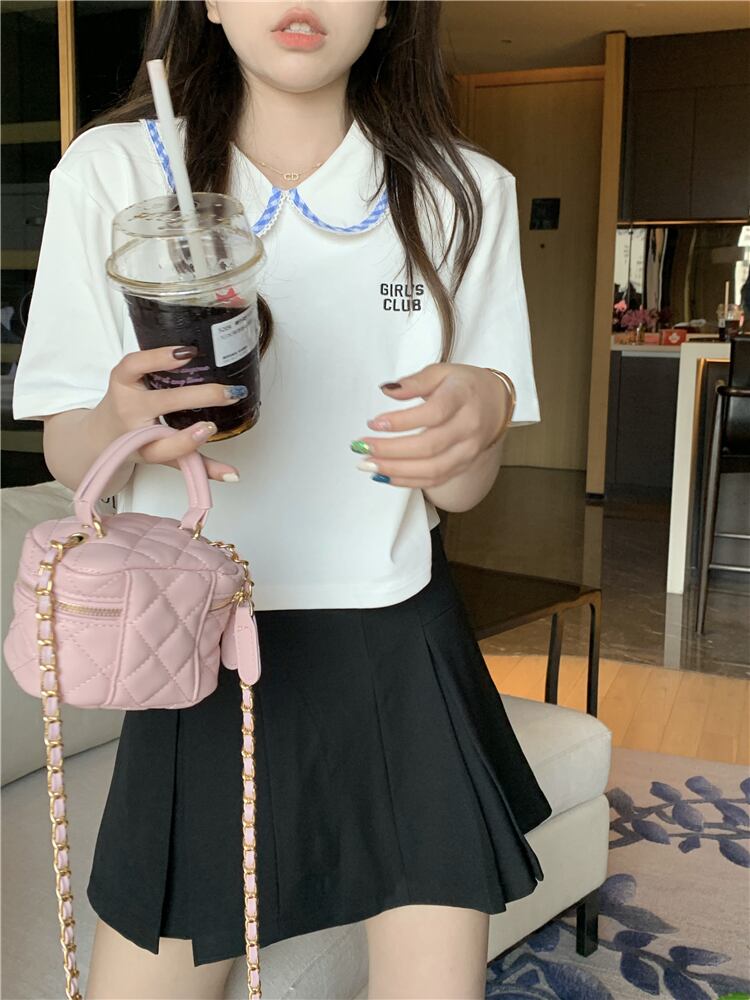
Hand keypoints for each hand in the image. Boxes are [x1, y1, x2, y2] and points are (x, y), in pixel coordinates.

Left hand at [98, 346, 245, 481]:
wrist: (103, 432)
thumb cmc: (140, 442)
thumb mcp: (168, 457)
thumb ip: (201, 466)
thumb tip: (234, 475)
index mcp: (144, 445)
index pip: (166, 447)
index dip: (187, 439)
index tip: (209, 428)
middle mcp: (131, 418)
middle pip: (163, 404)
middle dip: (199, 397)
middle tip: (228, 393)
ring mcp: (123, 394)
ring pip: (137, 373)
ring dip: (162, 361)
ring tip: (193, 355)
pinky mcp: (120, 376)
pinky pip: (133, 361)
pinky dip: (154, 353)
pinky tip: (180, 349)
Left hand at [352, 363, 512, 487]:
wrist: (495, 404)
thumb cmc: (463, 386)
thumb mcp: (441, 372)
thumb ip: (415, 381)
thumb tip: (388, 390)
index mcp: (462, 398)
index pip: (433, 413)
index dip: (402, 421)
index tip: (374, 423)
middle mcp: (468, 427)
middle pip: (429, 446)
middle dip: (391, 450)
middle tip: (363, 447)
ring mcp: (468, 451)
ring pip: (432, 469)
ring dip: (396, 470)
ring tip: (368, 465)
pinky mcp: (462, 466)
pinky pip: (435, 480)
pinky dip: (408, 482)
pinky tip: (385, 476)